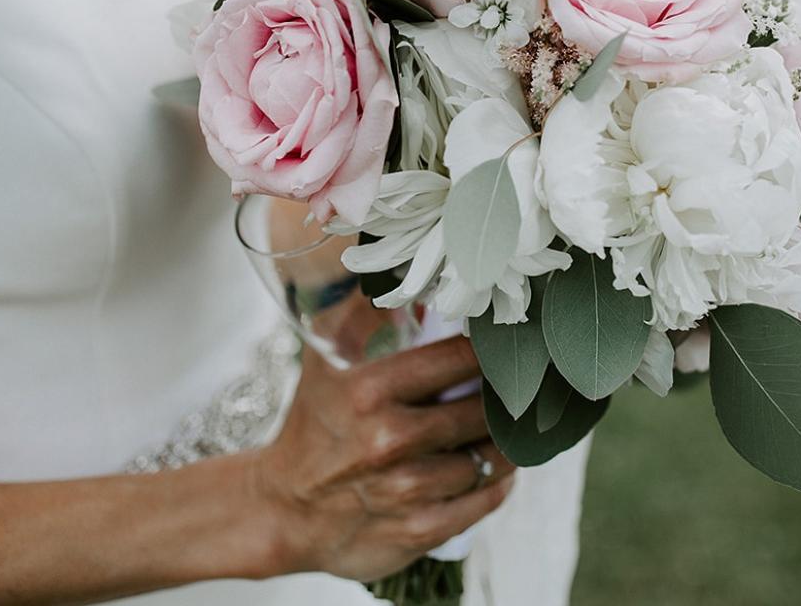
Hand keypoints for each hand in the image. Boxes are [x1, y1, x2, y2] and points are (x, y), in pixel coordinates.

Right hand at [250, 335, 512, 582]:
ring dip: (505, 443)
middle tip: (518, 388)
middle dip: (505, 398)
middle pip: (483, 409)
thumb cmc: (314, 427)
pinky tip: (495, 470)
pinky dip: (498, 483)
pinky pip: (485, 500)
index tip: (510, 344)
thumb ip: (359, 312)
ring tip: (506, 429)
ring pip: (491, 457)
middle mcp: (389, 440)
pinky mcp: (418, 529)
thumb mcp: (323, 361)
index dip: (492, 349)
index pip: (459, 357)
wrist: (282, 510)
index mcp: (369, 390)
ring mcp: (406, 489)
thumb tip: (400, 271)